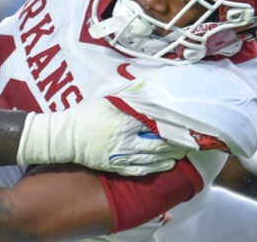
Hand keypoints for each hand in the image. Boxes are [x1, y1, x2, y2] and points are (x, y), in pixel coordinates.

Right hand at [18, 97, 188, 176]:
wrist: (65, 137)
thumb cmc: (85, 116)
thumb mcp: (107, 101)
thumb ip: (128, 96)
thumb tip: (145, 86)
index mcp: (124, 119)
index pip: (155, 123)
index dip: (173, 126)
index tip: (187, 125)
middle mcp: (125, 138)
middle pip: (157, 142)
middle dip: (176, 143)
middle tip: (191, 142)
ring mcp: (120, 154)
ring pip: (151, 158)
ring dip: (169, 156)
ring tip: (182, 154)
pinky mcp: (115, 166)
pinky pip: (139, 170)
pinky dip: (154, 168)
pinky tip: (165, 166)